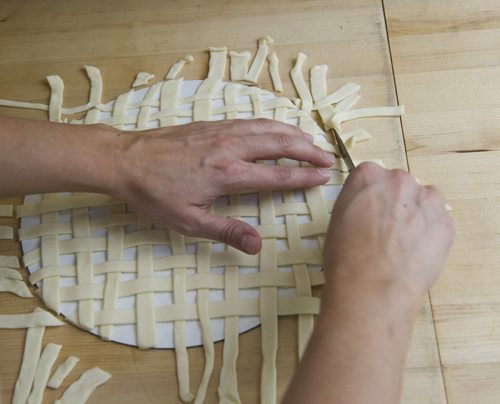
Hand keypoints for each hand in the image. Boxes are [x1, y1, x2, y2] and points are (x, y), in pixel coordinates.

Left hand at [113, 119, 333, 253]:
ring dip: (293, 133)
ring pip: (267, 128)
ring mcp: (221, 132)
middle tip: (327, 158)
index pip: (277, 174)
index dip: (304, 176)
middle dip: (308, 151)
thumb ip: (226, 230)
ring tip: (311, 141)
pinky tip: (276, 128)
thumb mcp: (187, 221)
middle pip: (280, 144)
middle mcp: (230, 148)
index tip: (324, 176)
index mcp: (227, 174)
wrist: (125, 160)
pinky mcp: (211, 124)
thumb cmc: (153, 193)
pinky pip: (249, 120)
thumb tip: (257, 245)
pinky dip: (271, 124)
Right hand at [323, 162, 453, 306]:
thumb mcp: (337, 219)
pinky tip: (414, 252)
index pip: (371, 176)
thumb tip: (368, 208)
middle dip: (395, 202)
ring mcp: (427, 200)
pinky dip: (429, 233)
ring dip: (416, 214)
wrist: (371, 287)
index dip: (369, 196)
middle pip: (400, 185)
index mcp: (368, 175)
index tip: (368, 211)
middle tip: (385, 229)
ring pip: (424, 200)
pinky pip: (438, 222)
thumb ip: (357, 202)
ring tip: (403, 241)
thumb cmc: (346, 256)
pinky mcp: (445, 223)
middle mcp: (399, 180)